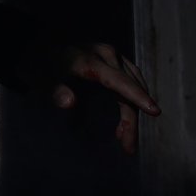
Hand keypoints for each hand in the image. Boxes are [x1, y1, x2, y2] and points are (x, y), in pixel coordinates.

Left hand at [16, 39, 159, 154]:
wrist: (40, 47)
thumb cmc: (42, 67)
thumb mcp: (43, 81)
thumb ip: (56, 92)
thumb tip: (69, 103)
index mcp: (89, 60)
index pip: (118, 81)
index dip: (137, 96)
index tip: (154, 111)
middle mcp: (106, 54)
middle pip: (128, 89)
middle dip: (131, 120)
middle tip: (128, 148)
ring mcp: (112, 55)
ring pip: (133, 86)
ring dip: (133, 114)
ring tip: (125, 140)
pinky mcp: (115, 60)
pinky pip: (130, 82)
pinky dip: (131, 102)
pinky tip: (123, 124)